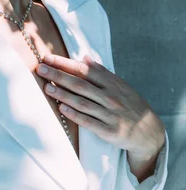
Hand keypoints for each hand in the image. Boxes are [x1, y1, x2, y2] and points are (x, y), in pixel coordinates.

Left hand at [36, 53, 165, 157]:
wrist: (148, 131)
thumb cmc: (129, 104)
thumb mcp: (120, 85)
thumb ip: (102, 72)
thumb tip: (85, 58)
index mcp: (112, 83)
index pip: (84, 70)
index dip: (64, 63)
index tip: (47, 58)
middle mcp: (110, 96)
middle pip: (80, 84)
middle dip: (58, 75)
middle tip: (40, 68)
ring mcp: (110, 114)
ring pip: (82, 102)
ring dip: (63, 94)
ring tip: (47, 88)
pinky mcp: (109, 131)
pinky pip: (89, 121)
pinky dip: (75, 114)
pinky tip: (62, 109)